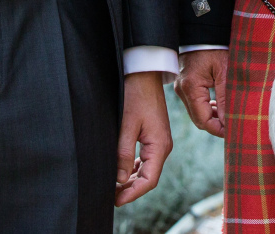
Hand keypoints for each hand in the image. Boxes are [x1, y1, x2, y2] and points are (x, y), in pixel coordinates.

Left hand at [115, 72, 172, 205]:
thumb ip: (123, 153)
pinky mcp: (154, 136)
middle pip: (148, 177)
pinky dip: (133, 168)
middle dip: (130, 189)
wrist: (144, 73)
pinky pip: (145, 159)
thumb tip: (120, 179)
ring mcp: (159, 141)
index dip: (133, 193)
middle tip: (111, 196)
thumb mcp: (127, 125)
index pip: (149, 180)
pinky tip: (122, 170)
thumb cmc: (136, 95)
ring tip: (114, 186)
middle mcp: (162, 146)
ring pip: (146, 169)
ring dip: (131, 179)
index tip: (117, 200)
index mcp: (160, 146)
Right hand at [174, 49, 227, 137]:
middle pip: (198, 119)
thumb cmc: (215, 48)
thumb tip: (228, 123)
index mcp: (191, 88)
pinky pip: (194, 103)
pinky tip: (218, 106)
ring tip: (228, 115)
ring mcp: (181, 87)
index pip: (203, 120)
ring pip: (196, 113)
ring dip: (212, 117)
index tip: (233, 131)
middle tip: (233, 125)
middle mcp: (182, 90)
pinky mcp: (183, 84)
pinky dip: (206, 108)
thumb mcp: (224, 72)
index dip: (218, 129)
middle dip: (216, 125)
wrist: (203, 31)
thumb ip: (225, 99)